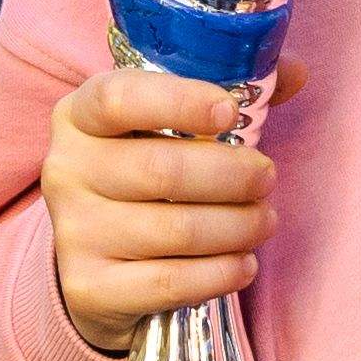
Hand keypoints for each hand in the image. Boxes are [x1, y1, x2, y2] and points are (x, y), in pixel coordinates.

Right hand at [45, 62, 275, 344]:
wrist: (101, 265)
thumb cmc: (149, 176)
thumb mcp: (175, 126)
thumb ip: (231, 91)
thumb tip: (295, 73)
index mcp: (80, 116)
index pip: (119, 97)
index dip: (180, 101)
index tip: (230, 112)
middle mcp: (65, 170)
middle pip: (161, 170)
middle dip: (232, 176)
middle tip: (267, 178)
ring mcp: (72, 232)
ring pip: (175, 230)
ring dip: (237, 226)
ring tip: (263, 220)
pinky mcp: (87, 287)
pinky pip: (170, 281)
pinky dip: (220, 273)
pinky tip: (244, 264)